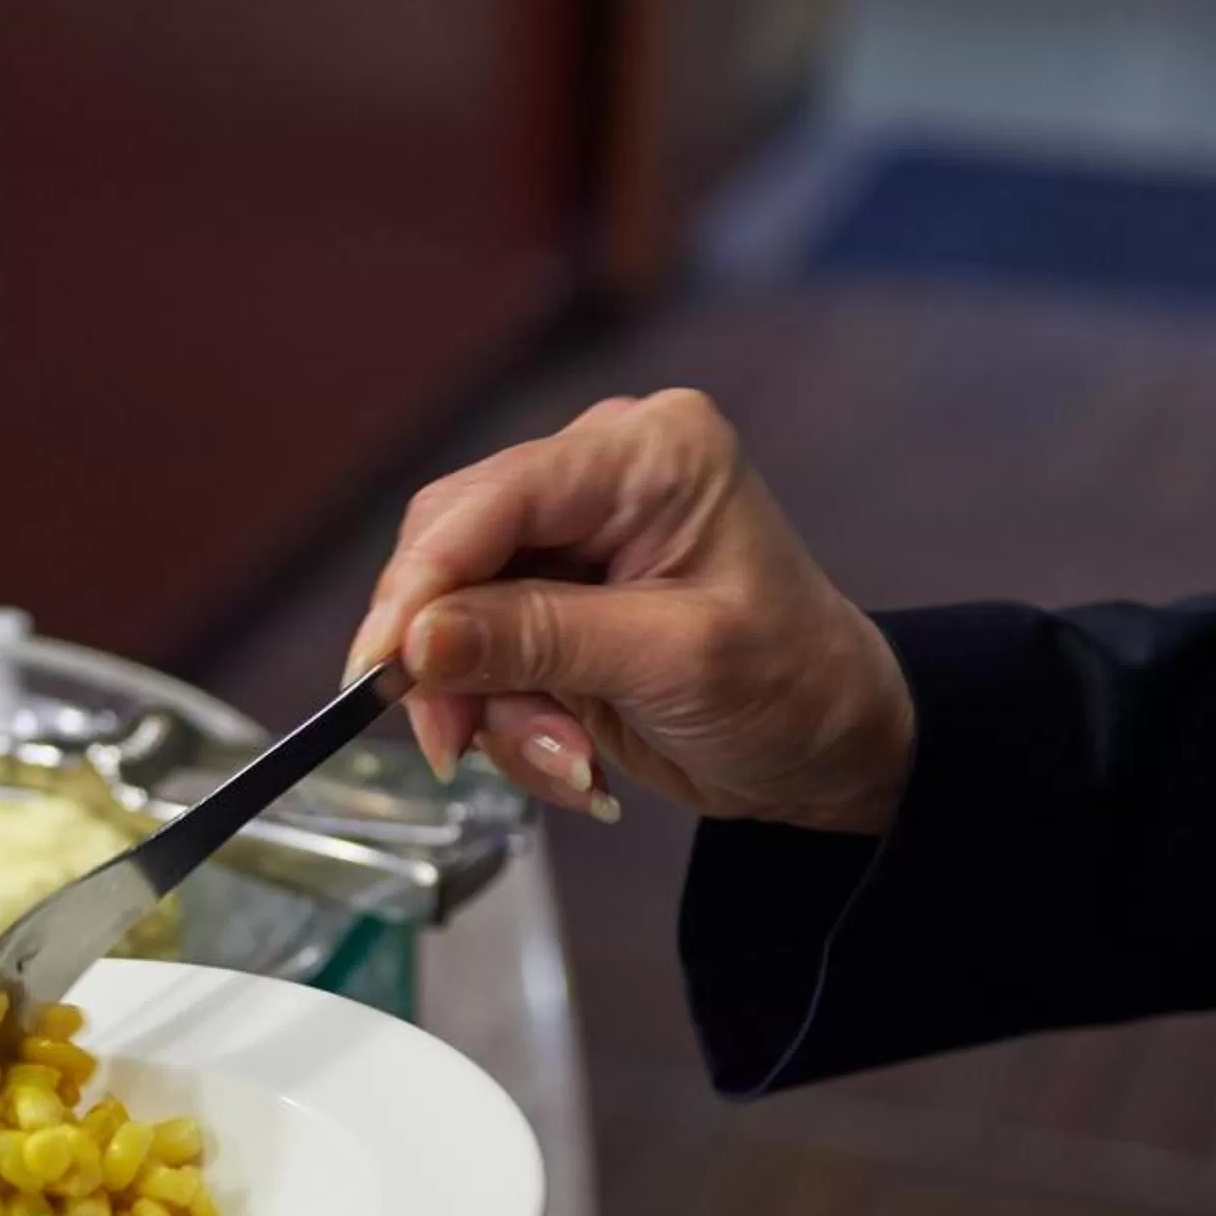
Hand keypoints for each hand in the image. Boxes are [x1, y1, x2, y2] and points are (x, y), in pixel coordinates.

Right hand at [349, 389, 914, 835]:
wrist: (831, 745)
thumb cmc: (793, 688)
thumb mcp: (673, 663)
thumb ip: (539, 642)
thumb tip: (416, 640)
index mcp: (648, 454)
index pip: (493, 498)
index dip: (422, 582)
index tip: (384, 668)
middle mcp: (598, 475)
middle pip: (452, 548)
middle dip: (448, 657)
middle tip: (456, 744)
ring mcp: (570, 536)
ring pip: (451, 611)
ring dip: (486, 704)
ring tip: (564, 761)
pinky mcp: (551, 598)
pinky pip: (476, 652)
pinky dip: (503, 717)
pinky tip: (566, 754)